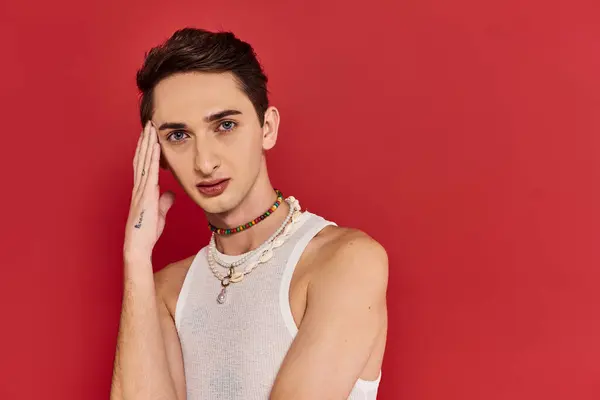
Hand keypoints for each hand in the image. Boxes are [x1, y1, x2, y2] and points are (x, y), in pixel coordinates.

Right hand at [123, 121, 174, 261]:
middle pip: (141, 158)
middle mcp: (139, 186)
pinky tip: (155, 146)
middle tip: (149, 123)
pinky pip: (150, 171)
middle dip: (145, 140)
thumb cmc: (147, 232)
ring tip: (151, 128)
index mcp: (142, 190)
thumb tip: (170, 192)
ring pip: (144, 161)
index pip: (143, 164)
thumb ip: (164, 201)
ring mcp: (141, 189)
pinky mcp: (146, 194)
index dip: (145, 149)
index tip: (149, 135)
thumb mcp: (159, 213)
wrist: (138, 245)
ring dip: (148, 143)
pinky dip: (152, 157)